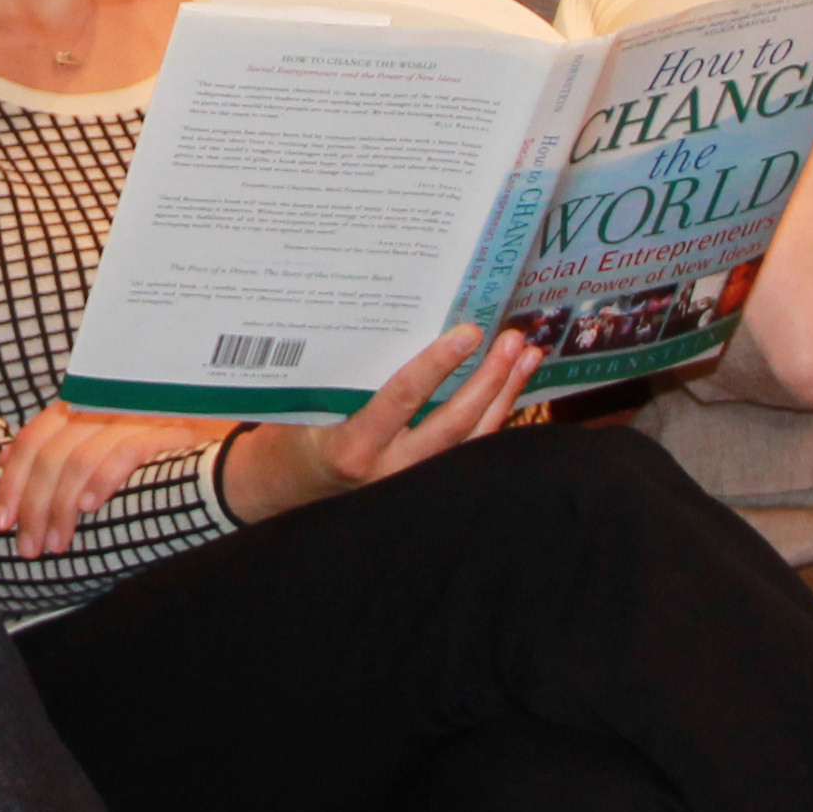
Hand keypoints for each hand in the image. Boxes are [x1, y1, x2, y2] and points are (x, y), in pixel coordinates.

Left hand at [0, 402, 234, 559]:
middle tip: (27, 547)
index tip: (1, 520)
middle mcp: (108, 403)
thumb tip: (5, 462)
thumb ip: (67, 450)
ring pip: (78, 458)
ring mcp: (137, 413)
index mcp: (90, 404)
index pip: (35, 437)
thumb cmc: (173, 447)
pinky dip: (101, 481)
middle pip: (49, 453)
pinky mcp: (167, 428)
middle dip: (31, 505)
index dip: (12, 480)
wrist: (242, 440)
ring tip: (54, 544)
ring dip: (60, 507)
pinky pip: (123, 452)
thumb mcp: (114, 441)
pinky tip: (88, 510)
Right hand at [224, 325, 546, 522]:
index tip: (468, 333)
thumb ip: (345, 375)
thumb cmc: (292, 436)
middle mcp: (388, 470)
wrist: (287, 491)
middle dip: (488, 380)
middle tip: (511, 340)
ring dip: (503, 396)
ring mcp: (412, 482)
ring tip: (525, 356)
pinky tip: (510, 387)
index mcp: (352, 446)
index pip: (403, 399)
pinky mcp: (427, 485)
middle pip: (454, 424)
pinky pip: (469, 450)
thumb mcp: (306, 405)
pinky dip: (494, 416)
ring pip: (472, 440)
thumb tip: (387, 320)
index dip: (438, 365)